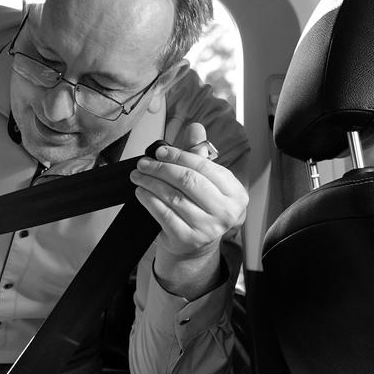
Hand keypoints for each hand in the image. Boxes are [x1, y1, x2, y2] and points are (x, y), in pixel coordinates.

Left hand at [129, 123, 246, 296]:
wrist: (195, 246)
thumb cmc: (200, 207)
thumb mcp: (205, 181)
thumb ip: (199, 155)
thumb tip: (195, 128)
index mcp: (235, 193)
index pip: (204, 167)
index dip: (179, 156)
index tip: (160, 151)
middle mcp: (226, 212)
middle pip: (188, 181)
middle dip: (161, 168)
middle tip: (144, 163)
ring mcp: (208, 228)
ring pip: (173, 197)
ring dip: (150, 182)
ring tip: (138, 175)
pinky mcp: (187, 239)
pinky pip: (163, 214)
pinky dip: (149, 200)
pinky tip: (141, 192)